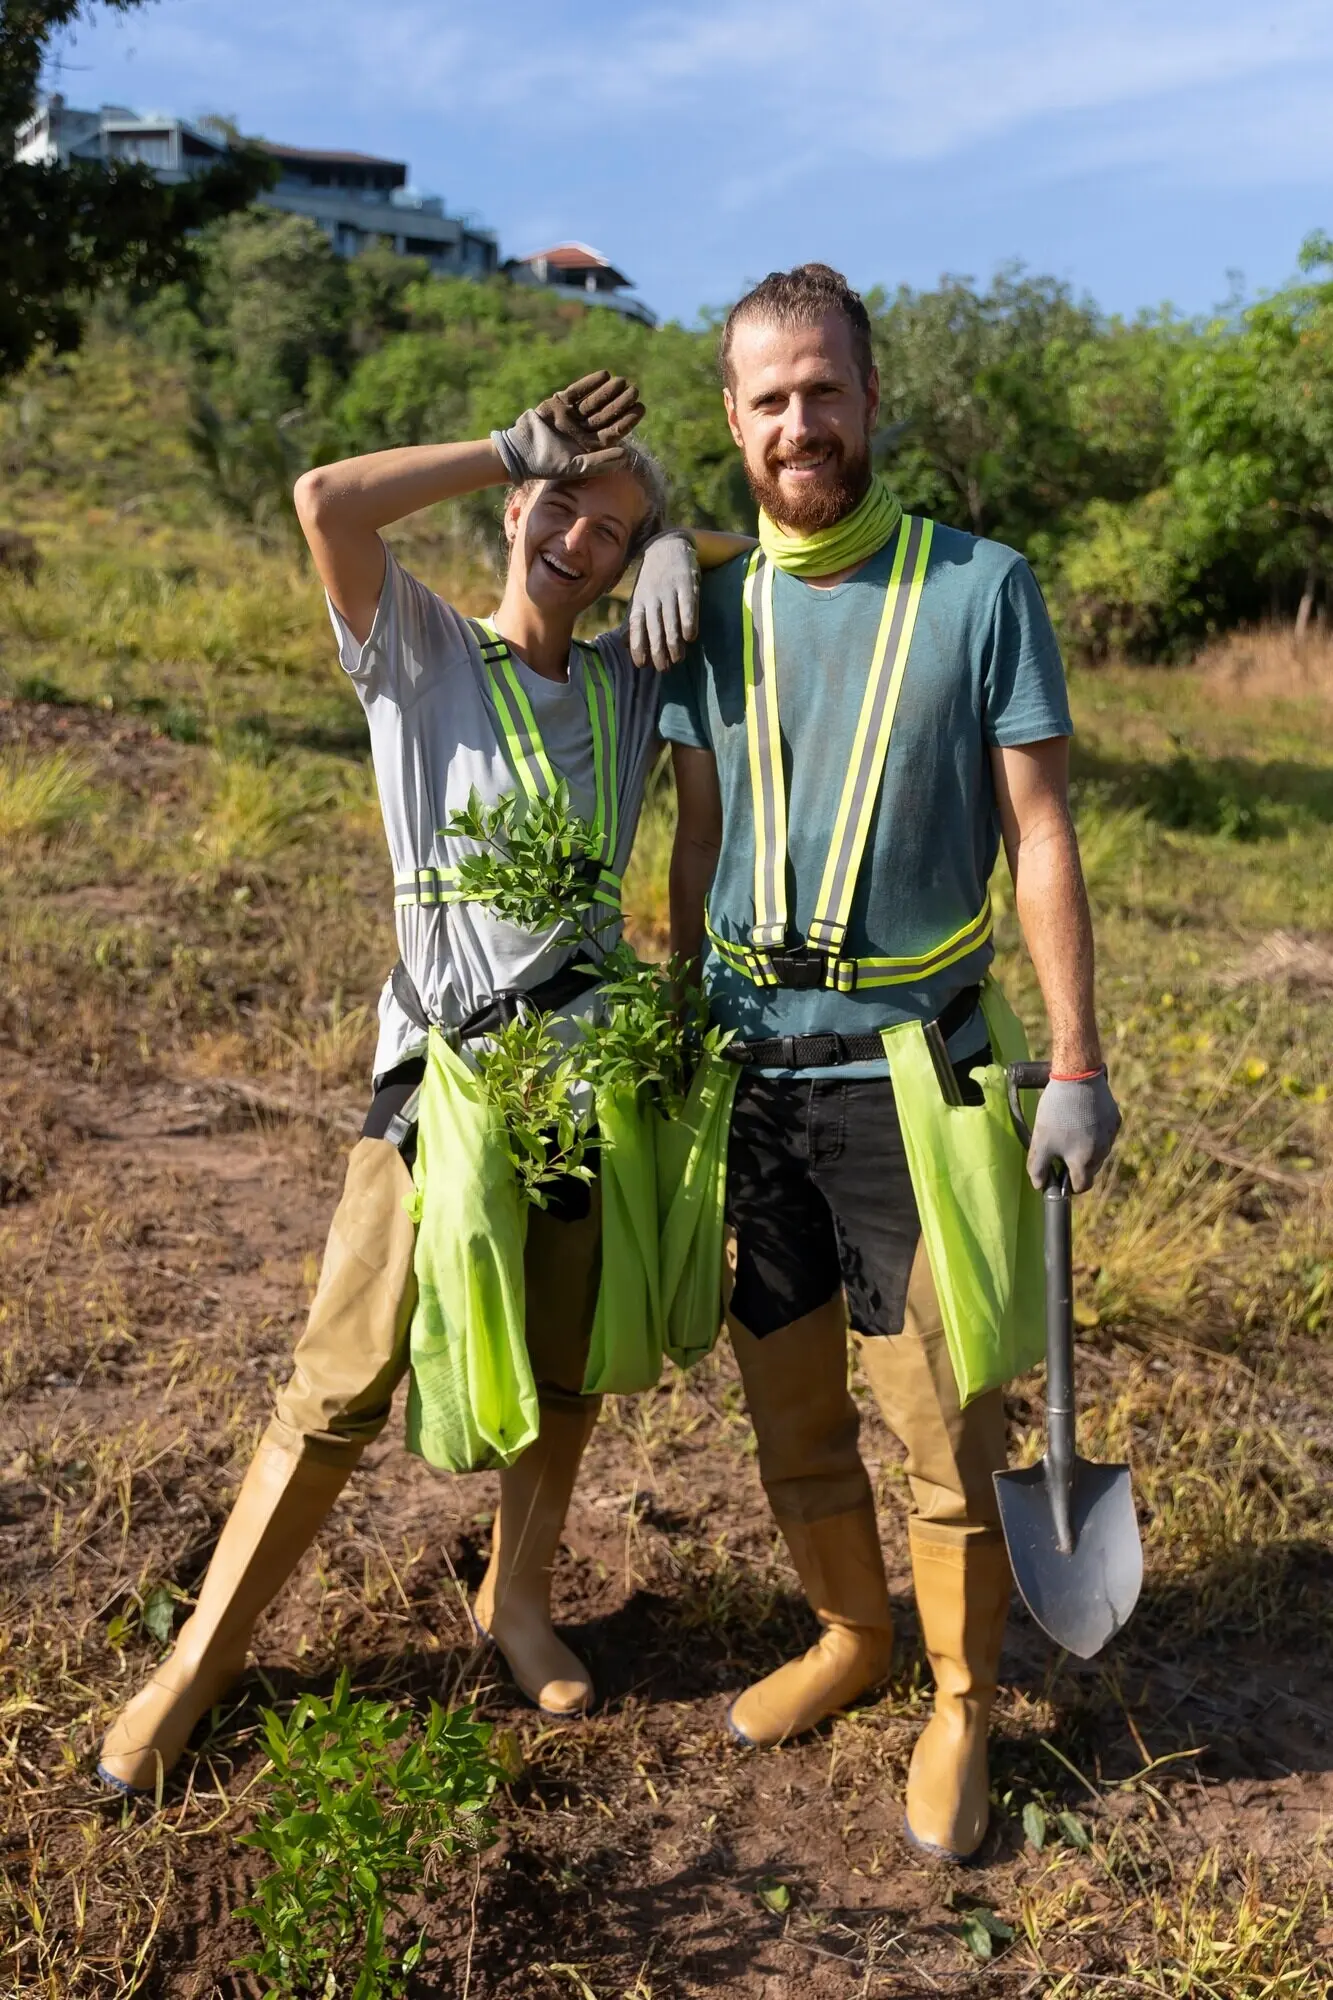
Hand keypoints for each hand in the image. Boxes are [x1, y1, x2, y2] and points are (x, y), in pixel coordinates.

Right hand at [491, 371, 643, 481]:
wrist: (521, 453)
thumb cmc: (548, 465)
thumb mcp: (576, 467)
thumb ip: (601, 462)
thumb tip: (626, 456)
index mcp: (590, 445)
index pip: (613, 431)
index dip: (628, 419)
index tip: (641, 408)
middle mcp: (583, 429)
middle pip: (606, 413)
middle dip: (621, 402)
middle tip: (635, 390)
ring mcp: (572, 415)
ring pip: (594, 401)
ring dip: (608, 391)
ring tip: (622, 381)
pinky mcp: (559, 403)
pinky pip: (578, 391)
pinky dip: (589, 383)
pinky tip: (604, 375)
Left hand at [628, 530, 698, 670]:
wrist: (668, 545)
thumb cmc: (652, 579)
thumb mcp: (639, 598)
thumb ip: (634, 621)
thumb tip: (625, 646)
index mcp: (639, 602)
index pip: (636, 627)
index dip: (638, 647)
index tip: (642, 665)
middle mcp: (653, 597)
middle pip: (654, 628)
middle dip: (657, 650)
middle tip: (663, 669)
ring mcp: (670, 590)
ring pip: (670, 620)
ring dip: (673, 642)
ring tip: (678, 659)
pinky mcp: (687, 583)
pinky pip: (687, 605)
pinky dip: (688, 621)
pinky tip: (691, 637)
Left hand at [1027, 1070, 1120, 1193]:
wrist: (1078, 1077)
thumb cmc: (1057, 1112)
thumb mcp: (1040, 1142)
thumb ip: (1038, 1168)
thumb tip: (1039, 1186)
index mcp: (1085, 1161)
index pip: (1081, 1186)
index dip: (1069, 1185)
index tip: (1059, 1175)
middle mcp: (1102, 1152)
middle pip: (1090, 1169)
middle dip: (1076, 1165)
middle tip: (1060, 1148)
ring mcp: (1110, 1135)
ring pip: (1099, 1151)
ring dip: (1086, 1148)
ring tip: (1069, 1129)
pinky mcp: (1115, 1119)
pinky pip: (1104, 1133)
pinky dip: (1094, 1131)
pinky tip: (1081, 1117)